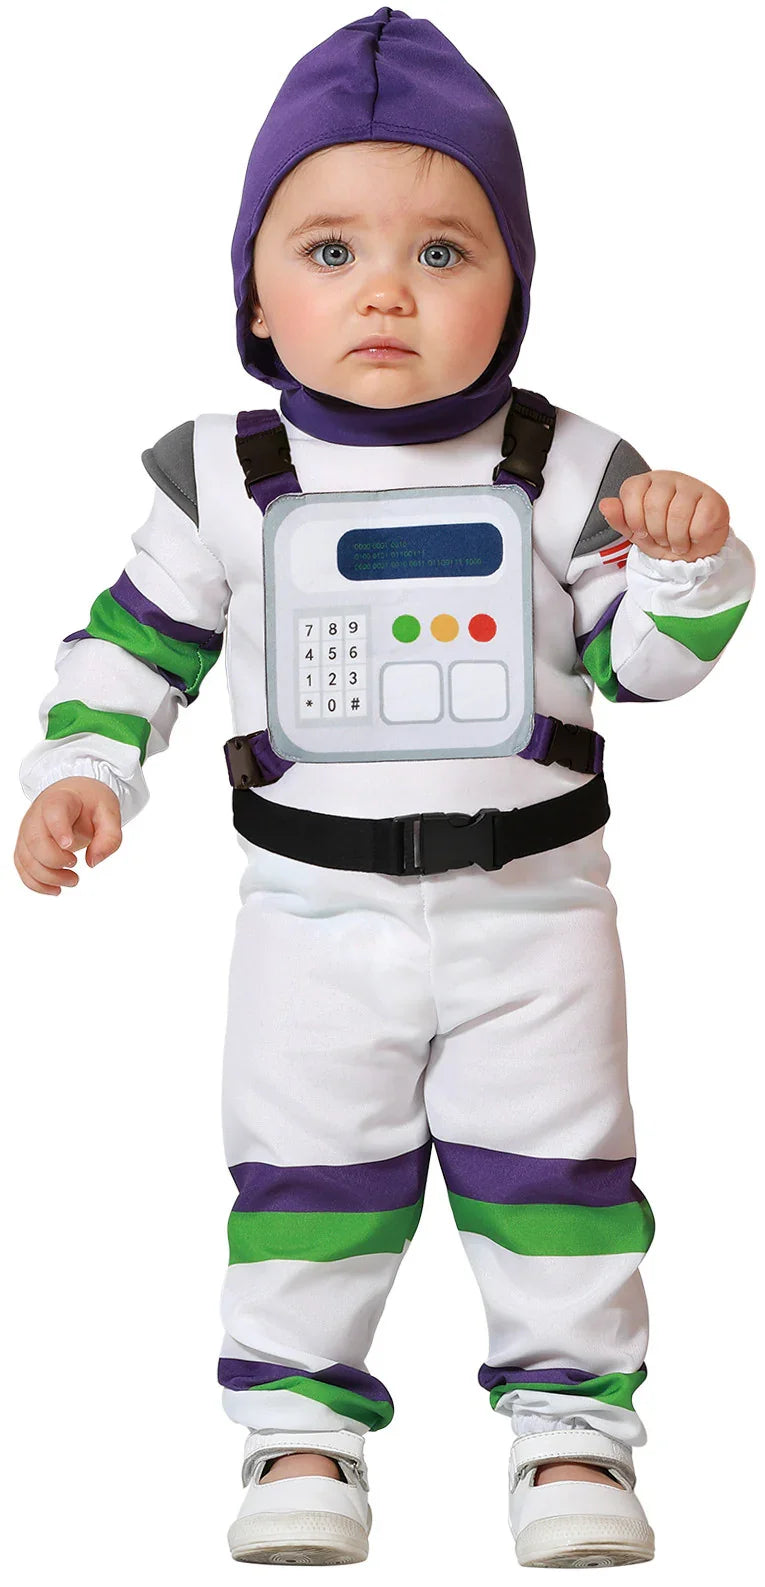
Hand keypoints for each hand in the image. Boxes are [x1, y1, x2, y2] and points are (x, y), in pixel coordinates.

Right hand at [14, 776, 121, 895]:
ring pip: (27, 859)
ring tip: (73, 880)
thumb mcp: (110, 813)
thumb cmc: (90, 804)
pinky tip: (56, 889)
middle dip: (55, 860)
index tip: (69, 845)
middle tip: (75, 864)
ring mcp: (27, 831)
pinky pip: (23, 868)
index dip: (58, 829)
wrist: (74, 797)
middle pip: (36, 841)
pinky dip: (36, 884)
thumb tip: (93, 862)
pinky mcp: (25, 846)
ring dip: (48, 877)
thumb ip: (109, 837)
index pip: (53, 811)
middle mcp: (37, 815)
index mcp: (60, 800)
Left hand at [598, 470, 729, 560]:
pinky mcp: (714, 499)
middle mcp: (669, 478)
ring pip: (677, 515)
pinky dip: (694, 538)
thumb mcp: (637, 533)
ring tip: (678, 542)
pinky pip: (699, 522)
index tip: (642, 531)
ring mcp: (693, 486)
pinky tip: (694, 537)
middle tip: (663, 539)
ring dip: (675, 539)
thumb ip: (620, 519)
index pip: (630, 491)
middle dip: (656, 532)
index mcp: (647, 482)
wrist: (694, 552)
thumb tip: (605, 504)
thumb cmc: (665, 537)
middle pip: (653, 505)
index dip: (634, 519)